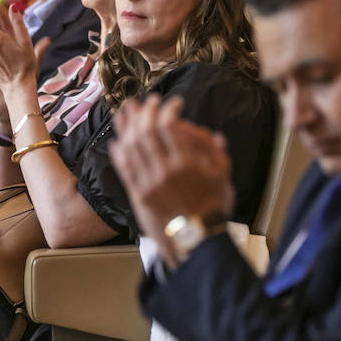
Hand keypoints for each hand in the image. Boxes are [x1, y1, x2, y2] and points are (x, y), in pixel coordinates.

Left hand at [109, 94, 233, 266]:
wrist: (197, 239)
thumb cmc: (212, 208)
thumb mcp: (223, 176)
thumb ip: (216, 152)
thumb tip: (213, 134)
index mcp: (186, 164)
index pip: (170, 126)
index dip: (169, 110)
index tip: (174, 103)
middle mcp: (164, 171)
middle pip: (147, 132)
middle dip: (146, 111)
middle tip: (149, 101)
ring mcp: (148, 183)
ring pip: (131, 147)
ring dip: (128, 126)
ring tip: (129, 111)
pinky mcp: (138, 195)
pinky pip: (124, 169)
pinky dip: (119, 152)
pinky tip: (117, 140)